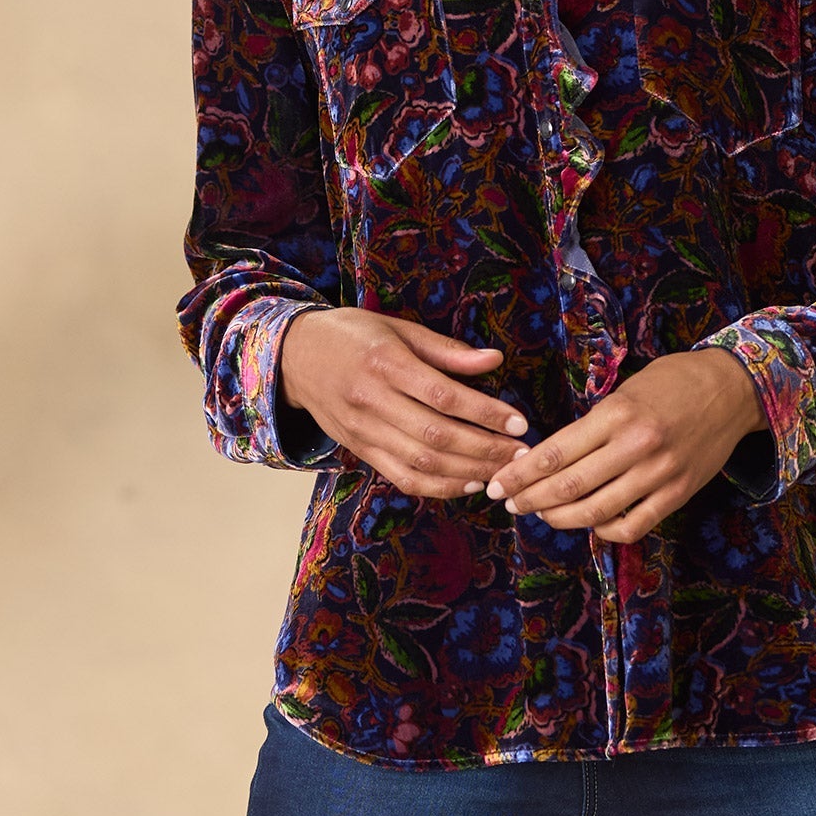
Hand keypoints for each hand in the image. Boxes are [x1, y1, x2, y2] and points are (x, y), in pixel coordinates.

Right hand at [279, 308, 531, 498]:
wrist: (294, 356)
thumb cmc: (353, 335)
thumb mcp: (399, 328)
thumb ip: (446, 350)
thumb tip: (495, 360)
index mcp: (386, 363)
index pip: (443, 396)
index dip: (484, 412)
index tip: (518, 422)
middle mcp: (373, 401)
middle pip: (437, 436)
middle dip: (486, 449)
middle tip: (522, 454)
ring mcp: (364, 431)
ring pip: (422, 463)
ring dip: (469, 472)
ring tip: (504, 471)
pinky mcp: (360, 450)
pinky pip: (402, 478)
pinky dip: (439, 487)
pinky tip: (468, 483)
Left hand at [484, 349, 765, 542]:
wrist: (731, 389)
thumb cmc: (671, 382)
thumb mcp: (625, 390)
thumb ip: (592, 425)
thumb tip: (549, 457)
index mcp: (617, 413)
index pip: (556, 452)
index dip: (521, 474)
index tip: (498, 483)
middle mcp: (636, 445)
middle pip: (569, 486)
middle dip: (530, 499)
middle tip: (509, 503)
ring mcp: (659, 474)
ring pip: (596, 511)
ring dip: (560, 518)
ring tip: (541, 514)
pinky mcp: (679, 494)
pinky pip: (633, 526)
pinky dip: (605, 531)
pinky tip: (592, 523)